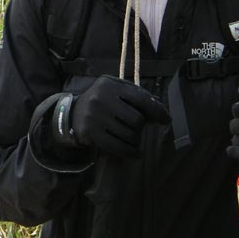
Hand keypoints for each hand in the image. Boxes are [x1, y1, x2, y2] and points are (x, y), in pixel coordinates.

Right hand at [51, 75, 169, 158]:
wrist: (73, 113)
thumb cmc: (102, 101)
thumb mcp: (116, 90)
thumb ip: (136, 95)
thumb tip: (160, 109)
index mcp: (110, 84)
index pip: (141, 98)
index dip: (157, 110)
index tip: (166, 119)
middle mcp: (101, 98)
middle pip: (137, 119)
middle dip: (141, 127)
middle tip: (139, 129)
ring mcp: (95, 116)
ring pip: (129, 135)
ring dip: (136, 140)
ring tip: (134, 139)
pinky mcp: (90, 133)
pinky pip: (118, 147)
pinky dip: (130, 152)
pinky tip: (135, 153)